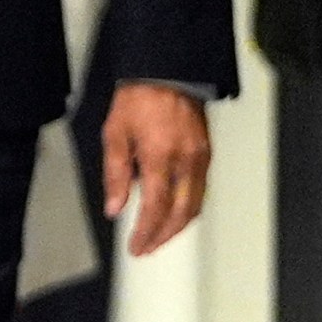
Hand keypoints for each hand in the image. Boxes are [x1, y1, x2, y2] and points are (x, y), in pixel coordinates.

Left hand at [104, 82, 211, 254]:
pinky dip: (187, 209)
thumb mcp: (114, 134)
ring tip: (158, 237)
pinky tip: (173, 213)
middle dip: (163, 236)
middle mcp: (186, 161)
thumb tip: (115, 208)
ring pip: (195, 206)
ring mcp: (200, 158)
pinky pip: (200, 191)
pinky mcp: (207, 155)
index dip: (146, 232)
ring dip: (177, 227)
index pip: (155, 207)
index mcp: (160, 156)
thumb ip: (115, 175)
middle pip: (181, 214)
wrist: (167, 74)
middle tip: (147, 248)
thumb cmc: (138, 99)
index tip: (136, 246)